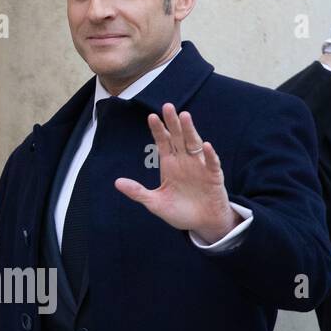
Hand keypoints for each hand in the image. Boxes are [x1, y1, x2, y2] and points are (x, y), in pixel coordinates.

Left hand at [114, 102, 235, 243]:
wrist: (202, 223)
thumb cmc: (180, 212)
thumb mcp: (155, 203)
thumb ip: (138, 192)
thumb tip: (117, 183)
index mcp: (170, 165)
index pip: (163, 142)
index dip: (158, 130)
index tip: (151, 117)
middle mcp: (184, 161)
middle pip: (178, 138)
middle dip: (173, 123)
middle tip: (167, 106)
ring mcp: (200, 167)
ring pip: (194, 144)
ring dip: (190, 131)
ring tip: (185, 116)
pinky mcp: (213, 176)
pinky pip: (212, 163)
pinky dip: (210, 155)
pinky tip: (206, 145)